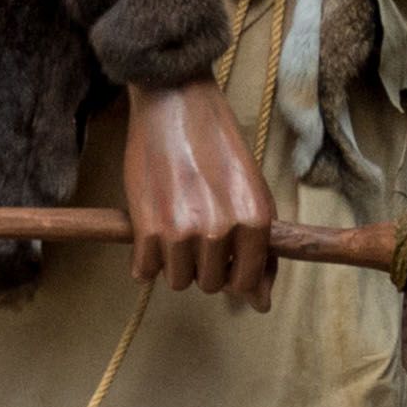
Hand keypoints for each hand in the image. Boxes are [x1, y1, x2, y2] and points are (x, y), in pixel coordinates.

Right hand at [123, 79, 276, 309]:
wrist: (175, 102)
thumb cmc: (217, 143)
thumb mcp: (252, 191)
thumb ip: (260, 249)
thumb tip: (262, 305)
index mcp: (255, 220)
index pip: (247, 281)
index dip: (233, 273)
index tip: (223, 257)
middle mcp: (221, 230)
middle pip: (210, 284)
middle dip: (203, 265)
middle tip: (195, 231)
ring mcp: (183, 231)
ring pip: (177, 281)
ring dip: (174, 263)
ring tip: (173, 227)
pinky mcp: (147, 227)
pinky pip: (144, 271)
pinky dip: (145, 259)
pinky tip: (151, 231)